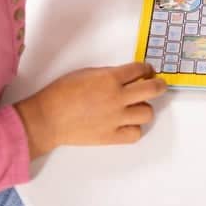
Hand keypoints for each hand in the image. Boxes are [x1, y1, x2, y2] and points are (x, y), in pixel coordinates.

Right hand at [14, 62, 165, 158]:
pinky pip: (136, 133)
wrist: (47, 119)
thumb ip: (109, 74)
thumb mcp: (86, 73)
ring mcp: (117, 118)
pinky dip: (134, 128)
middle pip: (152, 89)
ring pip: (147, 112)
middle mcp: (118, 98)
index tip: (146, 71)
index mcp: (110, 78)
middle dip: (158, 84)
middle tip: (157, 84)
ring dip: (144, 108)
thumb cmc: (61, 92)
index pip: (140, 69)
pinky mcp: (112, 136)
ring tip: (135, 107)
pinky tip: (127, 123)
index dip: (146, 69)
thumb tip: (126, 76)